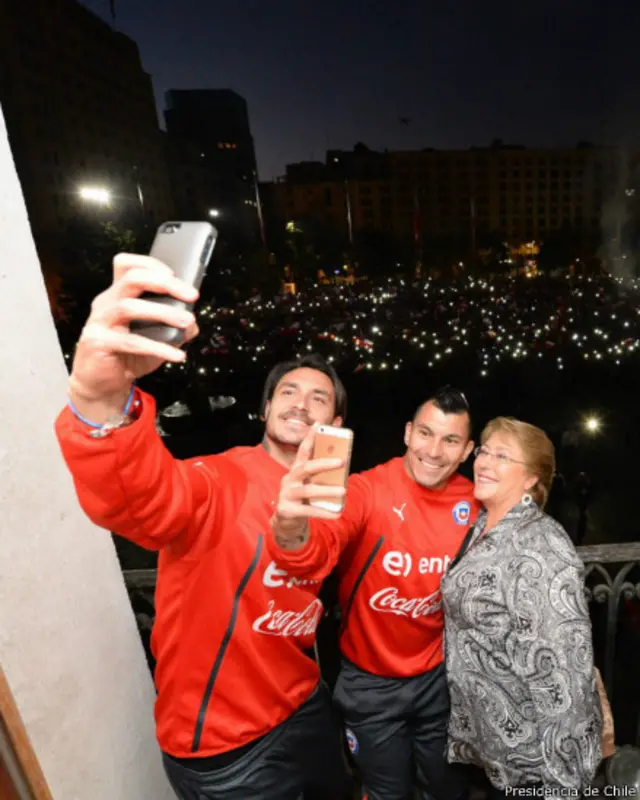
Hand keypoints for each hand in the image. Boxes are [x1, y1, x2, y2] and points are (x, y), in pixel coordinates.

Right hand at [68, 253, 199, 420]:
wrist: (102, 384)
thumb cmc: (128, 356)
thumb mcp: (157, 339)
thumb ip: (174, 326)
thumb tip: (193, 322)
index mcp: (117, 295)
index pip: (126, 265)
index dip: (151, 264)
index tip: (175, 275)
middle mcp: (105, 303)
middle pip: (131, 279)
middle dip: (165, 283)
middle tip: (191, 295)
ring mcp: (98, 322)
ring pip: (129, 307)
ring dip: (163, 312)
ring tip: (187, 322)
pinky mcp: (97, 343)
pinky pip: (130, 342)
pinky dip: (157, 347)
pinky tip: (176, 355)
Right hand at [272, 426, 345, 547]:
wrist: (285, 521)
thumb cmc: (302, 498)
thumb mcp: (309, 483)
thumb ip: (321, 474)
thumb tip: (343, 463)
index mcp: (296, 470)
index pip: (303, 450)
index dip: (311, 436)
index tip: (320, 423)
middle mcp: (289, 479)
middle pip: (306, 468)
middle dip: (324, 463)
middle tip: (342, 461)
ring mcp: (287, 494)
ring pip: (308, 490)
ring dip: (326, 490)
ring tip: (343, 490)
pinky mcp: (288, 510)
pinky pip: (309, 510)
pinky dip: (324, 512)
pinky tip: (337, 513)